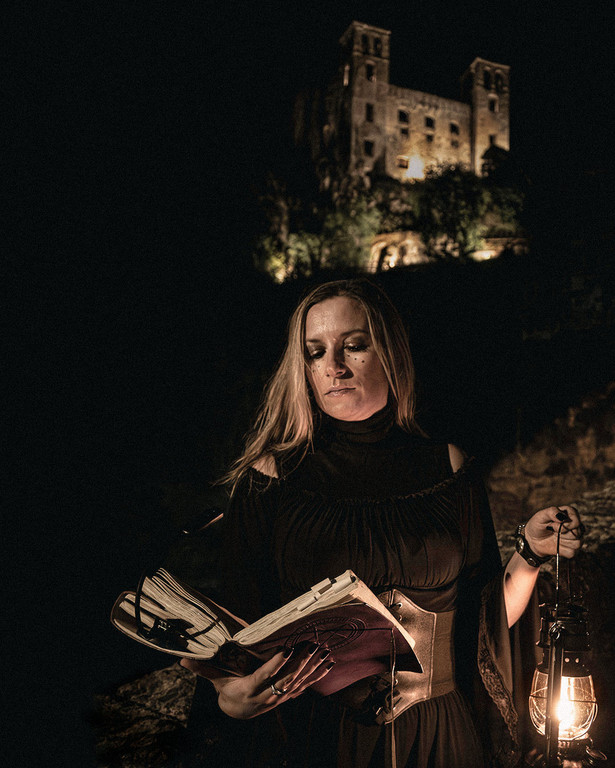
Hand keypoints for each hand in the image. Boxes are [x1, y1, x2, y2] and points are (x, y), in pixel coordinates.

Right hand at [180, 643, 334, 719]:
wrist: (240, 711)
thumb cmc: (227, 689)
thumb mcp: (216, 680)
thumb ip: (203, 669)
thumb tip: (182, 659)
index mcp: (250, 690)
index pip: (265, 676)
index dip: (276, 665)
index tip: (286, 650)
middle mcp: (268, 696)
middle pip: (286, 678)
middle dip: (300, 663)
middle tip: (312, 645)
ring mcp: (280, 697)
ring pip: (299, 682)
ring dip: (313, 667)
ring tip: (324, 651)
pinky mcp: (288, 696)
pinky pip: (305, 685)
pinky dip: (317, 675)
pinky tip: (328, 664)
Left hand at [524, 505, 584, 559]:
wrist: (533, 540)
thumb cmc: (537, 525)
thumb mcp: (541, 516)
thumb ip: (552, 512)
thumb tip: (563, 517)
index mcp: (569, 514)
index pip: (577, 520)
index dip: (567, 524)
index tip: (554, 525)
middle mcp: (575, 526)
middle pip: (578, 532)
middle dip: (562, 533)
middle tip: (552, 531)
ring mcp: (575, 538)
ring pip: (577, 543)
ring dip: (562, 541)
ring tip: (555, 537)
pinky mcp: (572, 549)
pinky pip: (572, 552)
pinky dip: (562, 550)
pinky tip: (557, 545)